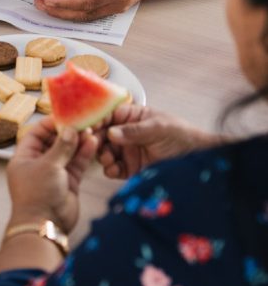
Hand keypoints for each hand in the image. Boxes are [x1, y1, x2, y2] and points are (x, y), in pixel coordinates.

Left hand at [6, 117, 97, 233]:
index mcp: (24, 158)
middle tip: (82, 121)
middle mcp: (38, 164)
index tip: (65, 115)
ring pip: (68, 152)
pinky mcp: (68, 183)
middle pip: (53, 142)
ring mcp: (54, 174)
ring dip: (78, 142)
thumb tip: (70, 129)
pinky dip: (84, 154)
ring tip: (91, 130)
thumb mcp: (48, 165)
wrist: (45, 225)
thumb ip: (61, 146)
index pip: (36, 134)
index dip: (49, 124)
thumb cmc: (38, 194)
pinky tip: (93, 143)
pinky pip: (76, 164)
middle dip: (67, 132)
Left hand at [34, 0, 167, 20]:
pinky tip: (60, 6)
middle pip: (83, 12)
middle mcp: (116, 2)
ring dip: (63, 13)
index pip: (88, 1)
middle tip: (38, 2)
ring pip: (85, 15)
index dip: (67, 2)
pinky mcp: (112, 5)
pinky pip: (90, 13)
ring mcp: (114, 6)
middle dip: (58, 10)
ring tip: (44, 5)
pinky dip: (72, 11)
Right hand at [98, 103, 215, 179]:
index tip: (90, 127)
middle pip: (102, 135)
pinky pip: (113, 169)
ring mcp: (126, 151)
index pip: (108, 116)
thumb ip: (135, 130)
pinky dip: (110, 169)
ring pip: (105, 152)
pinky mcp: (129, 168)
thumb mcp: (158, 127)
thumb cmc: (180, 135)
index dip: (98, 120)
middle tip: (93, 145)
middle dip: (96, 140)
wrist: (196, 159)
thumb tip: (111, 133)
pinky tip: (113, 169)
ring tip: (107, 158)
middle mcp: (125, 133)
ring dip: (102, 155)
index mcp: (131, 117)